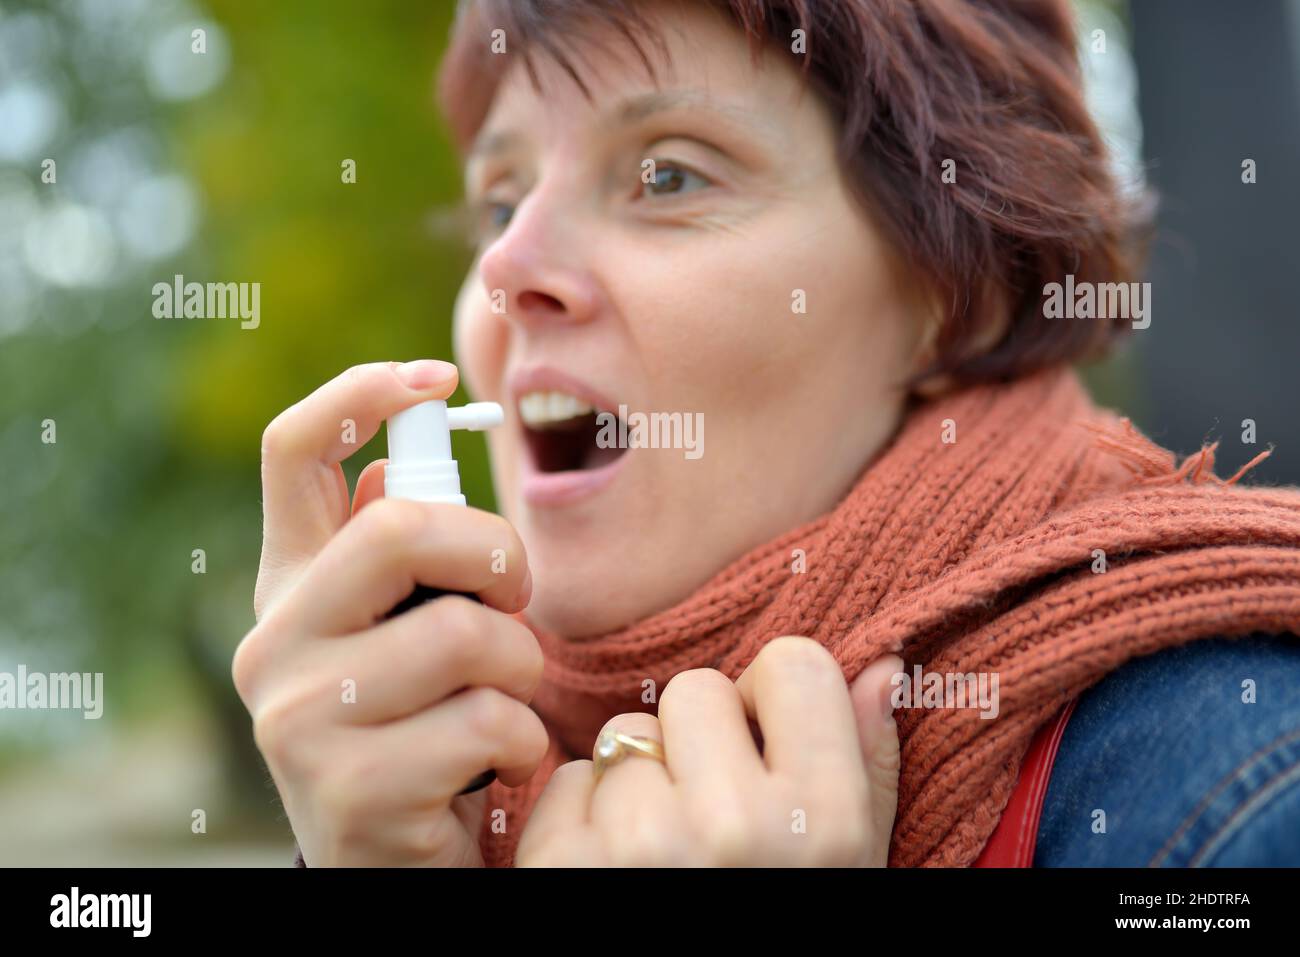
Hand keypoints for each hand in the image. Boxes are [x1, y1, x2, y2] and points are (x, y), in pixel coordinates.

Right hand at [232, 361, 548, 866]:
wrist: (400, 862)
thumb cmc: (424, 725)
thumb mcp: (404, 633)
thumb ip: (397, 559)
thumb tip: (395, 468)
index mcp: (292, 586)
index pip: (293, 454)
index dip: (361, 392)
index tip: (435, 376)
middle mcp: (273, 643)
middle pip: (398, 530)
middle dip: (496, 556)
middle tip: (516, 598)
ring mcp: (298, 720)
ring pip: (465, 636)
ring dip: (521, 668)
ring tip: (502, 703)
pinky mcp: (349, 793)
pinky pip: (488, 723)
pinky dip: (525, 742)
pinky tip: (497, 769)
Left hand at [516, 636, 900, 865]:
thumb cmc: (782, 935)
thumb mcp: (847, 872)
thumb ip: (867, 767)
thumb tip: (880, 666)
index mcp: (823, 822)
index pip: (794, 663)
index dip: (774, 703)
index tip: (767, 749)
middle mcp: (736, 826)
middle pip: (697, 691)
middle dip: (698, 742)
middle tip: (710, 816)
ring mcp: (642, 848)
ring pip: (624, 737)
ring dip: (638, 786)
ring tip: (663, 857)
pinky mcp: (562, 867)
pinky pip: (568, 781)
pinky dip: (583, 821)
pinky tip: (613, 873)